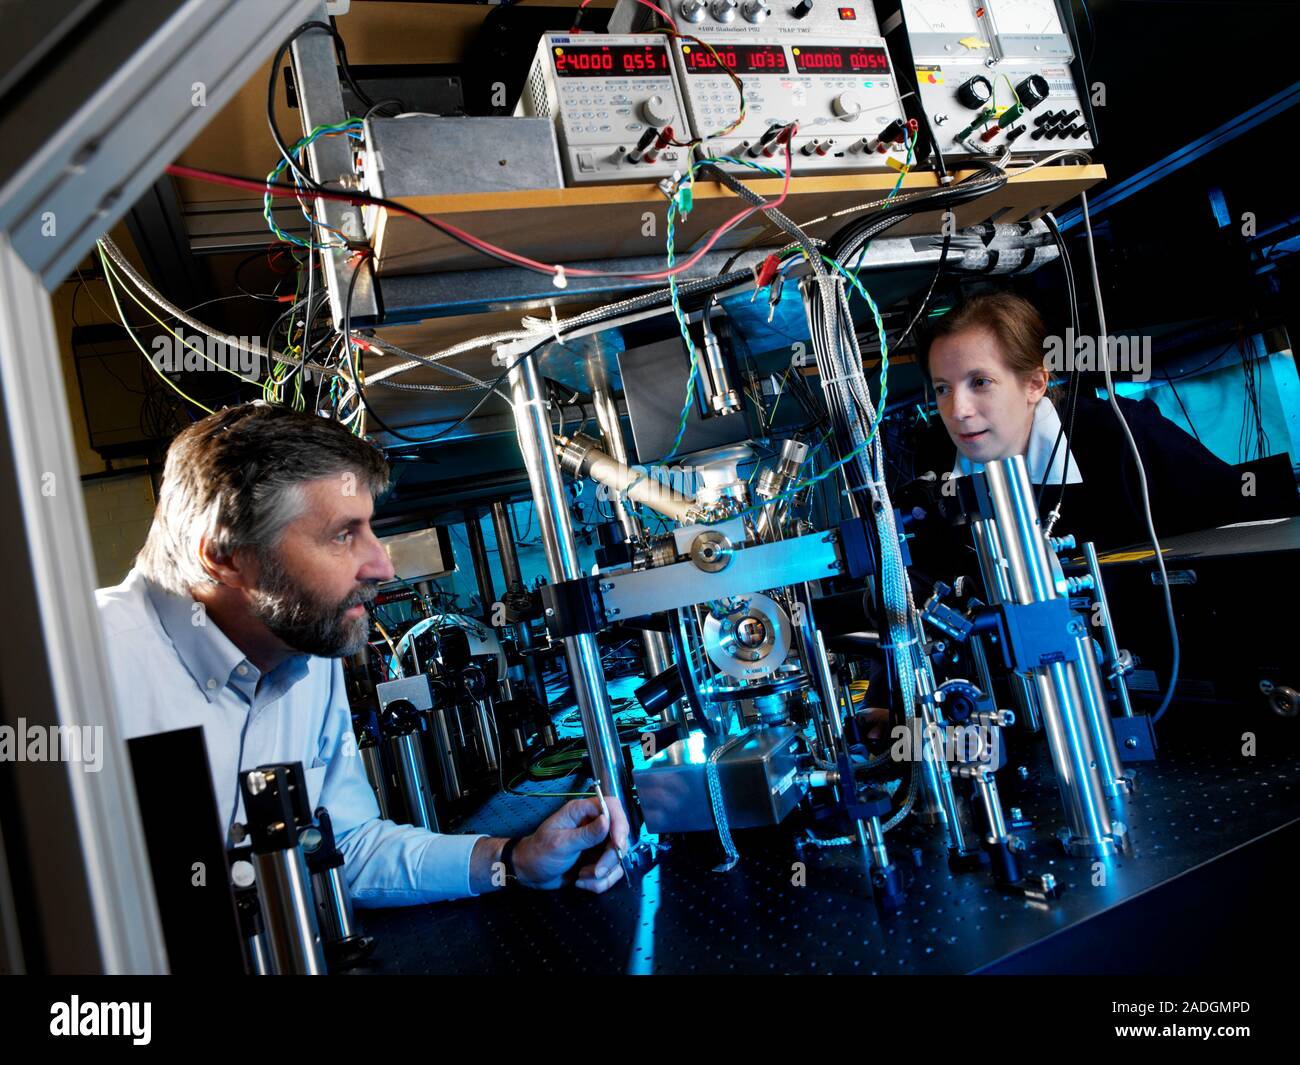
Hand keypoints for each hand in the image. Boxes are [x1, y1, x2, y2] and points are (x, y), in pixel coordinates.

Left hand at [513, 794, 630, 892]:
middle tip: (596, 871)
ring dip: (602, 873)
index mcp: (582, 812)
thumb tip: (607, 820)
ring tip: (582, 876)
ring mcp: (597, 844)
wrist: (530, 874)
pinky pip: (612, 872)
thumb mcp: (561, 844)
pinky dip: (599, 882)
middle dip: (610, 858)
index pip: (612, 807)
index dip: (619, 823)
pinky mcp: (598, 861)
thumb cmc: (540, 853)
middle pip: (619, 836)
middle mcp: (593, 825)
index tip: (617, 845)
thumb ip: (586, 834)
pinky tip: (581, 882)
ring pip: (617, 857)